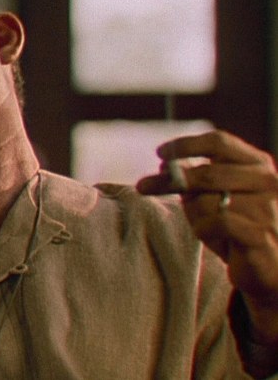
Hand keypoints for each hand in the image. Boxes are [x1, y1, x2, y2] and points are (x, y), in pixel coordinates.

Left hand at [136, 130, 277, 343]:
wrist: (268, 268)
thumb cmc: (236, 229)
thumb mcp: (211, 199)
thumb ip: (191, 181)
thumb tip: (164, 166)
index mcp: (257, 164)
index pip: (219, 142)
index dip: (186, 145)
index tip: (160, 153)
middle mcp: (267, 181)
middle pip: (207, 172)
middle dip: (172, 180)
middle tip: (144, 186)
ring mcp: (267, 208)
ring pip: (206, 201)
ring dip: (195, 215)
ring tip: (207, 227)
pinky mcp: (261, 234)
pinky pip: (215, 223)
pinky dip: (203, 230)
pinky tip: (211, 237)